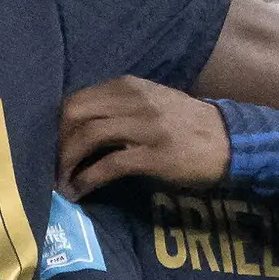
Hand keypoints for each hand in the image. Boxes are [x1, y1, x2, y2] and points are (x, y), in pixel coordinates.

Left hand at [58, 76, 229, 196]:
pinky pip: (109, 165)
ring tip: (60, 183)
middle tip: (50, 167)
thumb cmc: (185, 125)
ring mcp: (145, 127)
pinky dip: (87, 180)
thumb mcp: (149, 103)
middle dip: (56, 143)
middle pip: (75, 114)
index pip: (76, 99)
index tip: (49, 148)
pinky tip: (79, 192)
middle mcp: (134, 101)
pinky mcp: (154, 155)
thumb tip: (76, 127)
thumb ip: (116, 108)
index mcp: (128, 87)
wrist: (229, 141)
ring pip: (88, 137)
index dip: (56, 126)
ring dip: (66, 164)